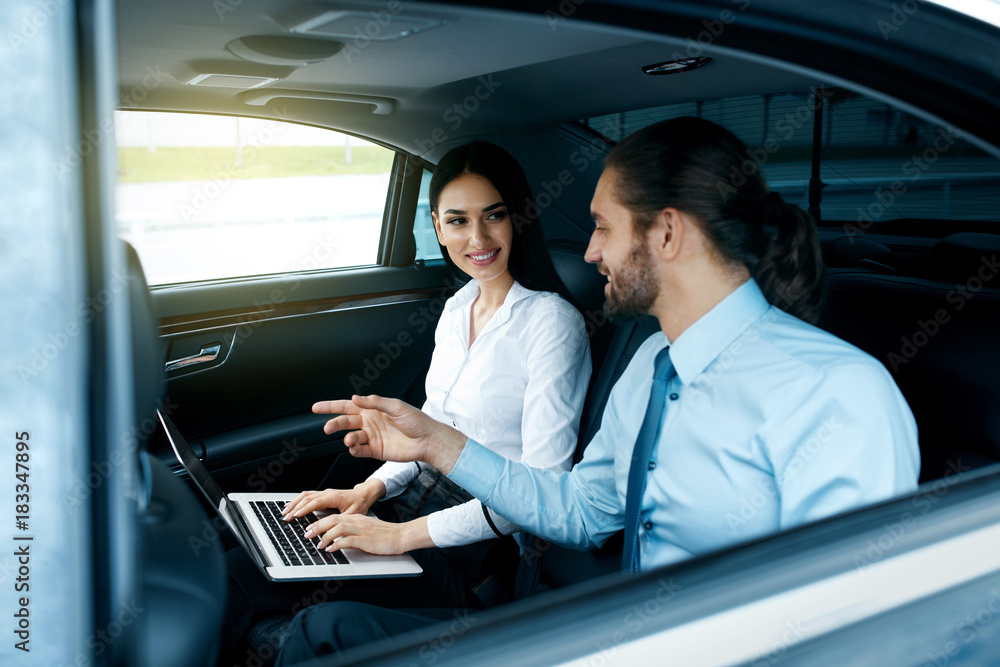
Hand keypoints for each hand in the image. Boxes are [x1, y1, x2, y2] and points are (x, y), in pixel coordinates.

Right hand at [281, 479, 385, 520]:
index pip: (316, 502)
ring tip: (285, 512)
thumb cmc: (360, 504)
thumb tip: (331, 530)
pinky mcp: (323, 494)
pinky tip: (292, 506)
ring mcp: (324, 493)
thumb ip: (341, 521)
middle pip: (307, 498)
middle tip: (287, 517)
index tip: (296, 515)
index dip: (305, 508)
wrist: (363, 494)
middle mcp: (327, 493)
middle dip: (295, 508)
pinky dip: (297, 500)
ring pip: (305, 495)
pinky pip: (307, 495)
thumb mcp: (354, 514)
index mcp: (334, 497)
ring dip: (294, 503)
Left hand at [304, 514, 432, 554]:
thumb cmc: (384, 535)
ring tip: (318, 544)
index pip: (333, 516)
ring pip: (337, 528)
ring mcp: (361, 530)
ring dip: (325, 536)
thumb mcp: (365, 529)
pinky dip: (337, 544)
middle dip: (317, 527)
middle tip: (307, 534)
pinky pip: (347, 540)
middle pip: (332, 520)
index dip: (319, 522)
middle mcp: (357, 521)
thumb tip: (337, 538)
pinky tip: (331, 549)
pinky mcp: (365, 539)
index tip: (310, 528)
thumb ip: (352, 531)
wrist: (401, 535)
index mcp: (356, 518)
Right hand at [312, 395, 465, 473]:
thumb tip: (356, 398)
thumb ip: (375, 403)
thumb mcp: (396, 407)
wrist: (428, 440)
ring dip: (347, 438)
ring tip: (350, 440)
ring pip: (351, 437)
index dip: (331, 406)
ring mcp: (372, 437)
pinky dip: (354, 450)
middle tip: (327, 428)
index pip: (347, 405)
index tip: (316, 407)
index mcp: (372, 409)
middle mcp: (370, 422)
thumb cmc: (416, 421)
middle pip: (345, 421)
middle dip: (334, 424)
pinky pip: (360, 451)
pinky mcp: (376, 451)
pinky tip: (356, 448)